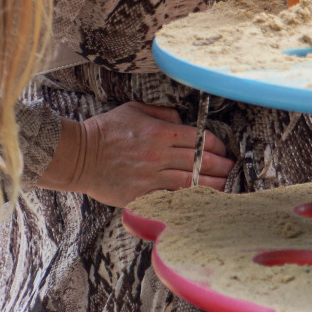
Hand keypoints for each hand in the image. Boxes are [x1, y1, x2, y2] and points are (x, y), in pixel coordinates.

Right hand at [38, 102, 232, 207]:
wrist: (79, 155)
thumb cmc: (105, 131)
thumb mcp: (134, 110)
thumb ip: (162, 114)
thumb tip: (181, 121)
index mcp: (159, 133)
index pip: (198, 139)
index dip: (217, 146)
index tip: (224, 150)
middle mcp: (159, 155)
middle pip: (200, 162)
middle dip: (222, 167)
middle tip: (233, 170)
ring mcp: (150, 178)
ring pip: (192, 183)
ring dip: (213, 186)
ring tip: (227, 187)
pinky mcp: (141, 195)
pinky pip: (172, 199)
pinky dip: (189, 200)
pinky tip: (202, 202)